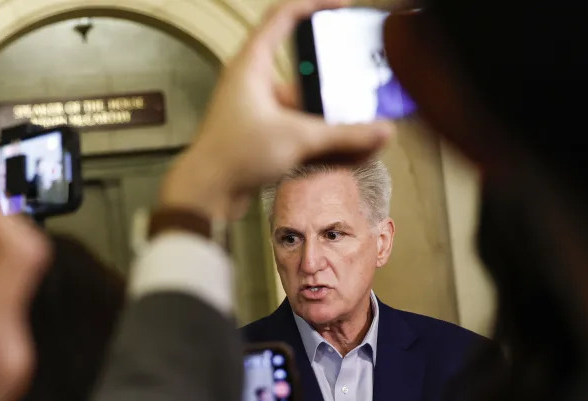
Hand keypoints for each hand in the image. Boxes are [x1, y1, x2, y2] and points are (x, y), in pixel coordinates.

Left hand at [160, 0, 392, 220]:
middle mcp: (254, 84)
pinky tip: (351, 154)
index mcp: (253, 65)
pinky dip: (321, 140)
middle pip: (303, 71)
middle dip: (336, 81)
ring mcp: (257, 112)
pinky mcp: (260, 138)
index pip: (283, 16)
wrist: (205, 194)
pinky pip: (298, 132)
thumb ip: (344, 136)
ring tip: (366, 129)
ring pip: (304, 108)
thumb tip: (382, 133)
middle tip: (365, 83)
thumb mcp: (297, 139)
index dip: (314, 6)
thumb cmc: (235, 155)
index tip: (343, 7)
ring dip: (333, 118)